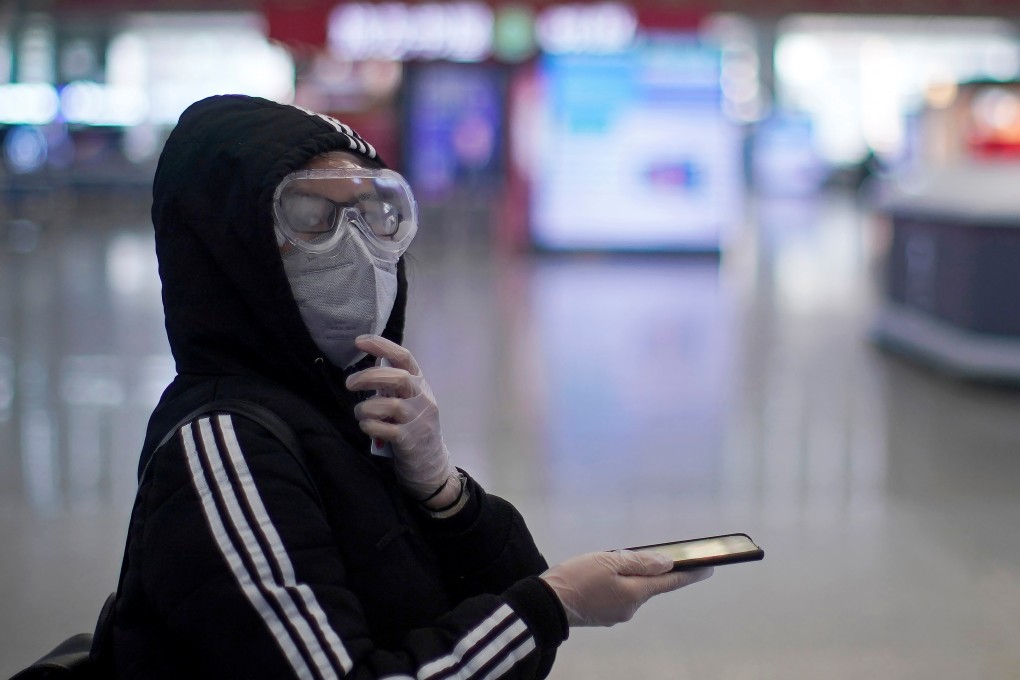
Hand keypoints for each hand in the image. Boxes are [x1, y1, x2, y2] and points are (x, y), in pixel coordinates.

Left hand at [346, 335, 457, 503]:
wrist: (430, 463)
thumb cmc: (414, 426)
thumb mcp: (409, 401)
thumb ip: (394, 383)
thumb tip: (374, 361)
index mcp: (421, 384)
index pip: (404, 357)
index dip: (382, 346)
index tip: (360, 341)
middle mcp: (422, 398)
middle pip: (397, 378)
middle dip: (368, 377)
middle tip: (350, 383)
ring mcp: (418, 419)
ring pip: (388, 405)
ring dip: (366, 408)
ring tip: (361, 414)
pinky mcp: (409, 440)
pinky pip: (383, 428)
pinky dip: (369, 425)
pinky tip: (367, 427)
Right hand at [539, 551, 712, 626]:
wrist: (544, 604)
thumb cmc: (576, 579)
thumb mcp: (609, 561)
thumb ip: (640, 562)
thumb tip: (667, 563)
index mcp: (635, 594)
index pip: (670, 582)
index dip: (690, 573)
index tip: (708, 567)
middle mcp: (630, 608)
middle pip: (648, 585)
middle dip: (646, 569)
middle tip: (630, 554)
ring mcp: (616, 614)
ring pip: (630, 589)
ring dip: (626, 575)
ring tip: (603, 563)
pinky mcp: (602, 615)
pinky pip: (616, 595)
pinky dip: (614, 584)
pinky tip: (597, 576)